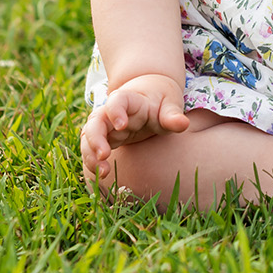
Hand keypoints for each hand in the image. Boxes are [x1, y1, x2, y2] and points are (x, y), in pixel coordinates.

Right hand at [80, 72, 189, 186]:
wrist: (149, 97)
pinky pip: (91, 150)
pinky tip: (100, 176)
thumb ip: (173, 115)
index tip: (121, 126)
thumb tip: (183, 124)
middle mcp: (111, 112)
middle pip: (95, 121)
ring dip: (91, 155)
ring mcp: (105, 126)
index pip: (117, 100)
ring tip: (103, 173)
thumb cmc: (160, 102)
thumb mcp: (170, 105)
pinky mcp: (103, 139)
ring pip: (89, 137)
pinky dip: (92, 162)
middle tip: (104, 155)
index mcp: (129, 99)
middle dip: (95, 138)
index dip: (115, 111)